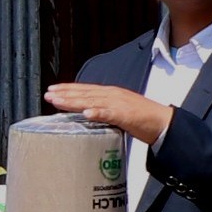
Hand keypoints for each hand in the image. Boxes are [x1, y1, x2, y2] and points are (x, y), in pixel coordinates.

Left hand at [41, 81, 167, 143]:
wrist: (163, 123)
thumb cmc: (141, 119)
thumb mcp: (118, 112)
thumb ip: (104, 112)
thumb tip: (87, 115)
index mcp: (111, 94)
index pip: (85, 89)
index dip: (68, 89)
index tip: (52, 90)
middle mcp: (112, 95)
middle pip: (85, 93)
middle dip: (65, 93)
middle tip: (48, 94)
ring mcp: (119, 104)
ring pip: (92, 101)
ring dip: (74, 101)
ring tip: (58, 102)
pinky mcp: (126, 115)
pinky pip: (109, 113)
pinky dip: (97, 113)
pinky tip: (86, 113)